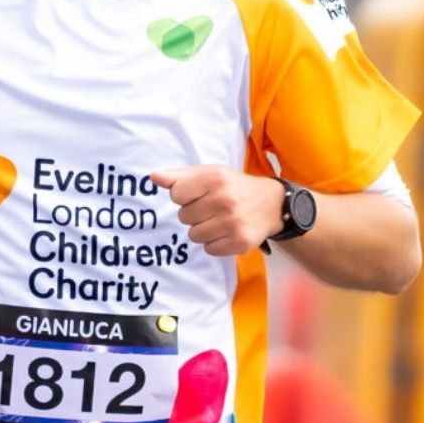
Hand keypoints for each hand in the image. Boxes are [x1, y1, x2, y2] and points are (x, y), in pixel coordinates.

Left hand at [152, 167, 286, 257]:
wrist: (270, 203)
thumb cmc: (233, 186)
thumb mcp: (208, 173)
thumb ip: (178, 176)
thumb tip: (153, 177)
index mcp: (214, 179)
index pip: (176, 194)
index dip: (184, 196)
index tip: (197, 194)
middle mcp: (224, 200)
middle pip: (184, 217)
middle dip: (194, 213)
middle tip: (211, 208)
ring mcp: (233, 223)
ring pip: (194, 235)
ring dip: (203, 229)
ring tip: (218, 219)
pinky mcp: (240, 242)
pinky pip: (209, 249)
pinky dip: (214, 243)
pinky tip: (226, 231)